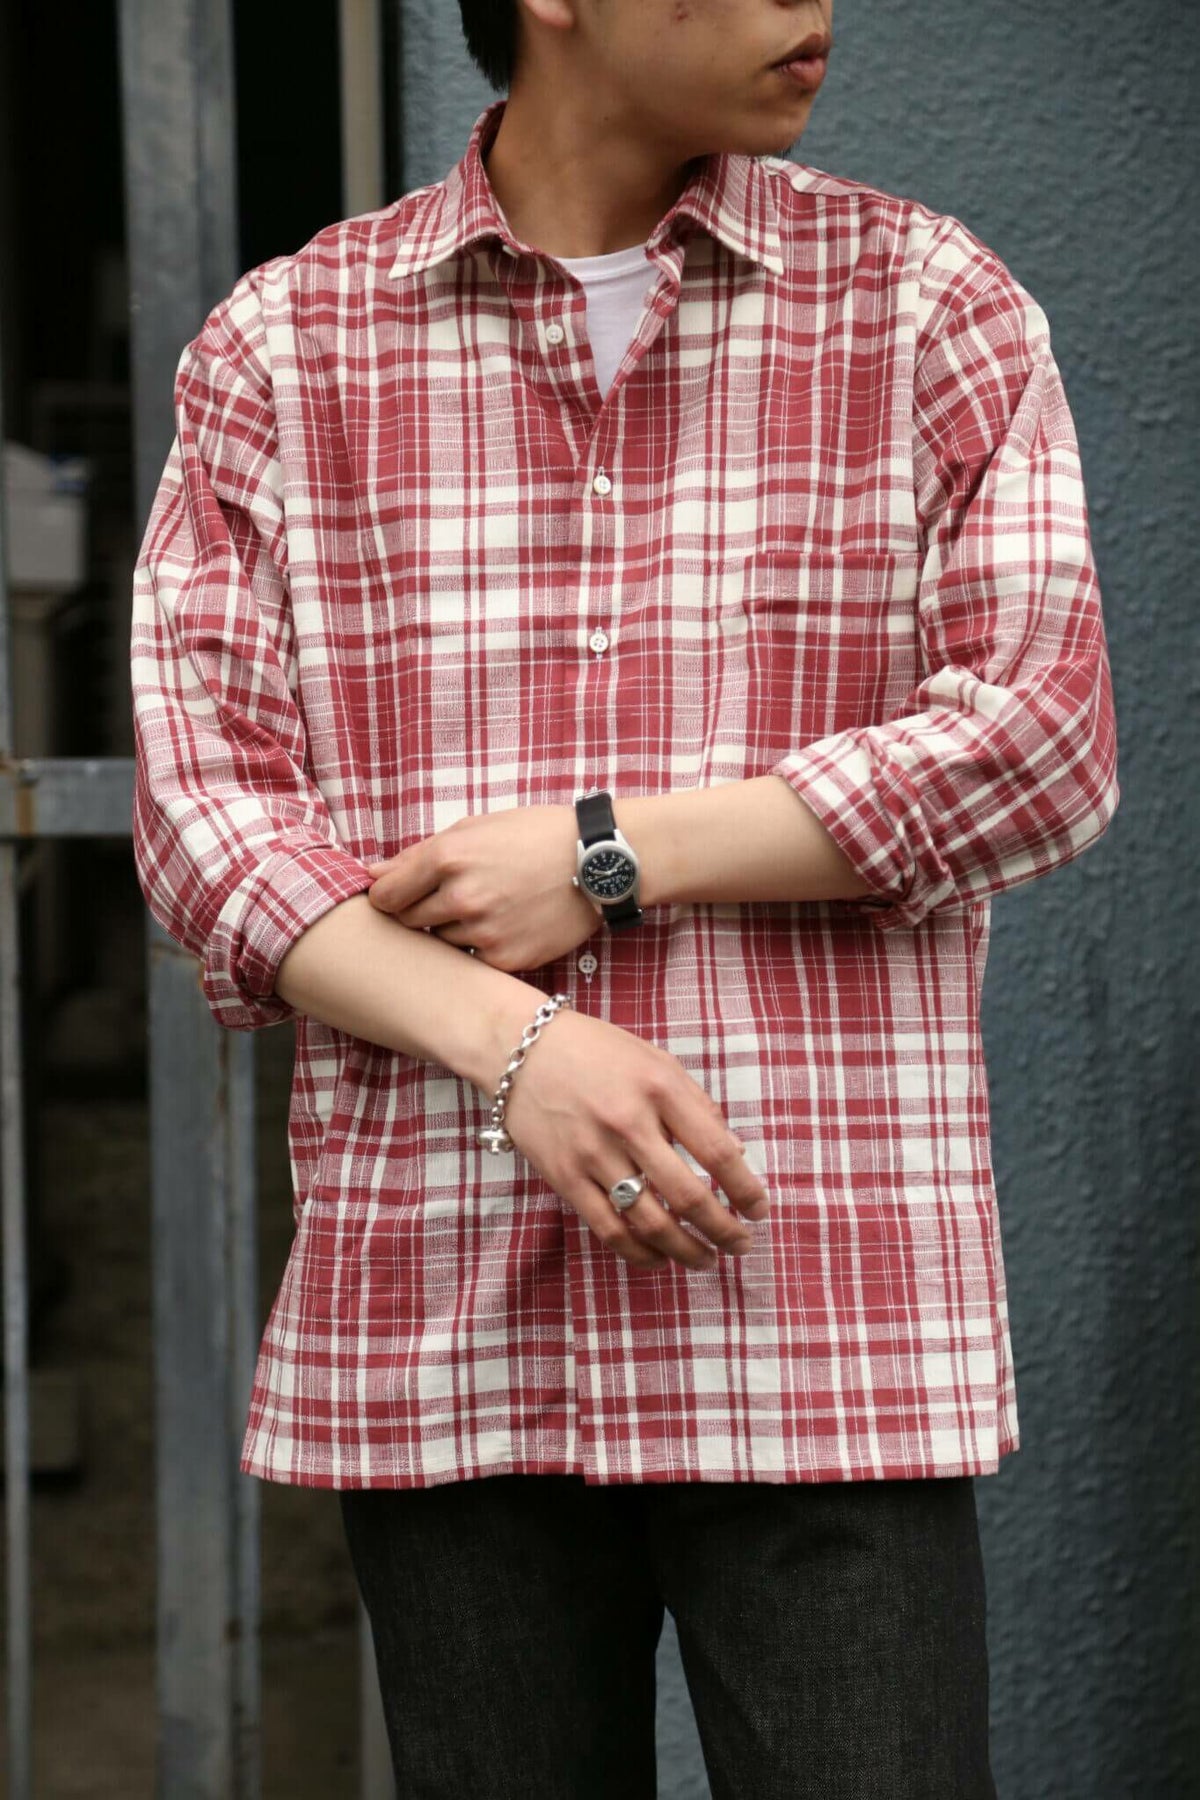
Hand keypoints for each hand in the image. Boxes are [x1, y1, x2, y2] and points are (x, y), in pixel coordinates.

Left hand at [366, 805, 598, 970]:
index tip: (399, 896)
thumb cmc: (536, 836)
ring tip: (487, 908)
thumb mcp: (476, 828)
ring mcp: (485, 932)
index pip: (386, 896)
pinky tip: (505, 924)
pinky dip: (480, 947)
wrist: (598, 862)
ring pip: (441, 943)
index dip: (388, 897)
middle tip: (452, 898)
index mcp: (448, 857)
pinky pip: (473, 960)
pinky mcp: (507, 959)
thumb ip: (419, 854)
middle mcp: (462, 896)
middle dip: (420, 912)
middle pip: (409, 922)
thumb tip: (372, 876)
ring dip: (452, 930)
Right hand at [500, 1006, 770, 1272]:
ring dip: (687, 1250)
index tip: (760, 1210)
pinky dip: (639, 1253)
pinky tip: (659, 1258)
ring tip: (707, 1260)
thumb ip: (697, 1105)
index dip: (745, 1189)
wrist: (519, 1047)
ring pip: (650, 1222)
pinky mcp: (564, 1177)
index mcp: (659, 1088)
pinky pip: (608, 1229)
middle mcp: (628, 1122)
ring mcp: (593, 1153)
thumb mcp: (656, 1060)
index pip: (717, 1151)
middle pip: (688, 1195)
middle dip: (724, 1230)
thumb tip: (736, 1155)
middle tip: (742, 1245)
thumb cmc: (597, 1051)